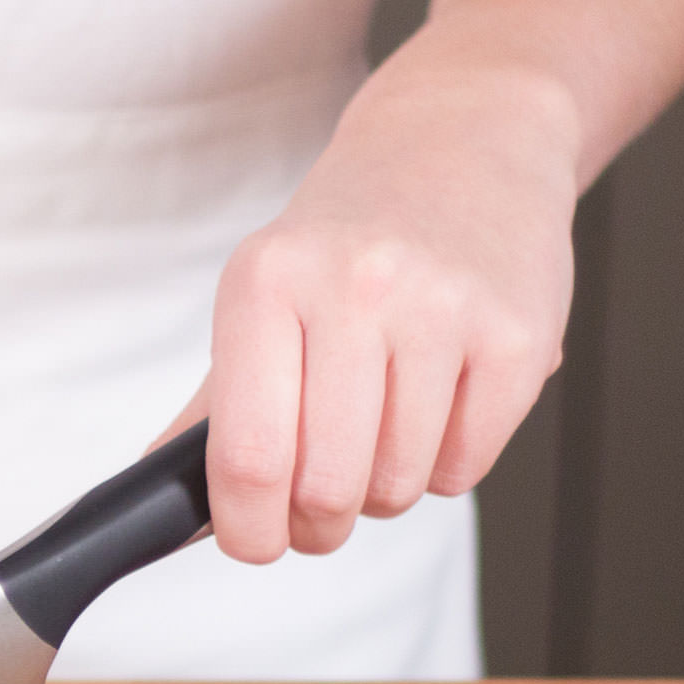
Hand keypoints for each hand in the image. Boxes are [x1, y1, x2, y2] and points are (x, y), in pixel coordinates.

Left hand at [178, 67, 579, 560]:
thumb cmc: (348, 238)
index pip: (248, 458)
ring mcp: (443, 308)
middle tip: (320, 502)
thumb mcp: (260, 295)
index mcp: (266, 282)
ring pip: (396, 487)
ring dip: (382, 490)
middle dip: (317, 523)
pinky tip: (435, 406)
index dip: (248, 530)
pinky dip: (442, 467)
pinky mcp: (519, 336)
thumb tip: (163, 504)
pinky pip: (463, 470)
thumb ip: (211, 409)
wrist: (460, 141)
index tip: (255, 542)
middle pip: (326, 489)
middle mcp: (354, 287)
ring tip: (381, 428)